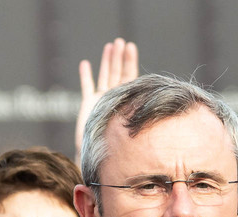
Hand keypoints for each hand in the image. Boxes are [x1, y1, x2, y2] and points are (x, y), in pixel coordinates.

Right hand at [76, 38, 138, 161]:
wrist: (101, 155)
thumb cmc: (119, 143)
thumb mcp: (130, 123)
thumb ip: (137, 111)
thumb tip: (152, 101)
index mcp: (126, 100)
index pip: (129, 76)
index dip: (129, 61)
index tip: (131, 46)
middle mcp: (114, 98)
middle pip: (117, 72)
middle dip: (119, 57)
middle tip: (121, 41)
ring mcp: (101, 100)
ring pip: (104, 76)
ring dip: (106, 61)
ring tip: (110, 46)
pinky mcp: (88, 105)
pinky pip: (87, 87)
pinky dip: (86, 76)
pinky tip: (86, 64)